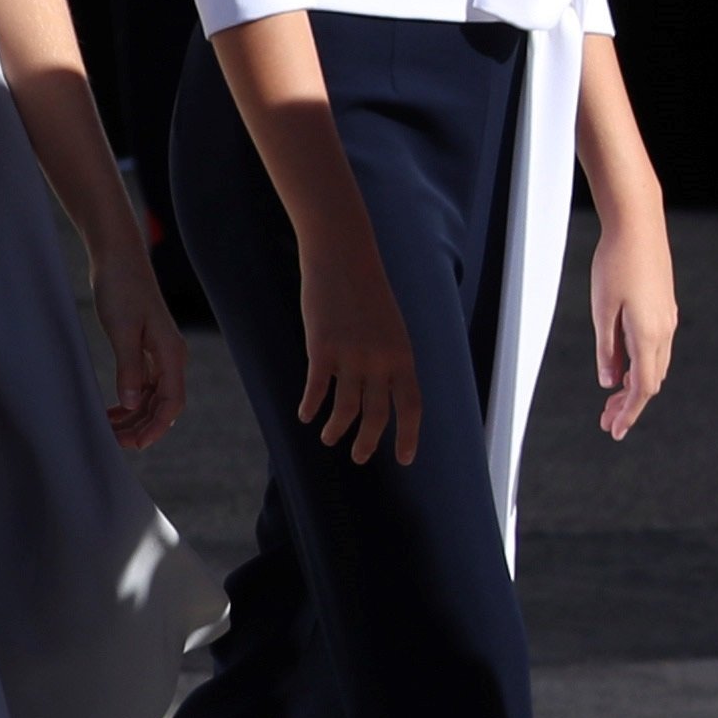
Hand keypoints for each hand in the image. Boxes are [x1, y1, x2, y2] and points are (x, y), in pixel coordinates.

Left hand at [91, 243, 185, 452]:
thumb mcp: (122, 330)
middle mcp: (170, 358)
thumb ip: (129, 367)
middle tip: (114, 443)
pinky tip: (112, 410)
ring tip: (109, 431)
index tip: (136, 445)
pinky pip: (143, 386)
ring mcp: (159, 355)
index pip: (172, 402)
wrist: (119, 260)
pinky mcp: (146, 350)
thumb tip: (133, 403)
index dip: (156, 427)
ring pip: (153, 398)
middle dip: (142, 427)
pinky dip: (129, 403)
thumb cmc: (122, 290)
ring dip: (135, 418)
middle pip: (164, 405)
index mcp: (171, 354)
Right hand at [294, 214, 425, 465]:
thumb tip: (383, 391)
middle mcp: (382, 360)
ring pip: (346, 408)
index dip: (409, 436)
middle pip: (377, 415)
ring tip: (328, 438)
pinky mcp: (322, 348)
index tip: (406, 459)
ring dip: (336, 429)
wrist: (344, 258)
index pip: (412, 406)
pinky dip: (311, 405)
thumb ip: (390, 360)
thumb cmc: (367, 293)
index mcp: (404, 355)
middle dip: (368, 441)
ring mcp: (352, 355)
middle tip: (360, 457)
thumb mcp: (391, 328)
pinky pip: (317, 388)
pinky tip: (305, 415)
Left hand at [586, 210, 677, 442]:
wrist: (639, 226)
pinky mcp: (664, 309)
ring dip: (635, 385)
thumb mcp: (602, 310)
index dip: (629, 412)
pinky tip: (623, 366)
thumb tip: (609, 381)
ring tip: (611, 398)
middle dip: (630, 404)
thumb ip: (607, 349)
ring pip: (655, 366)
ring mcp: (667, 319)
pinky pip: (656, 349)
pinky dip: (640, 366)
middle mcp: (664, 331)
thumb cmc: (616, 263)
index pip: (643, 387)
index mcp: (649, 335)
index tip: (614, 430)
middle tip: (606, 421)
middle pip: (651, 381)